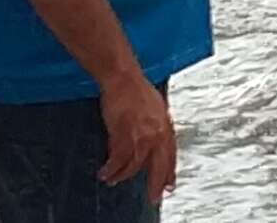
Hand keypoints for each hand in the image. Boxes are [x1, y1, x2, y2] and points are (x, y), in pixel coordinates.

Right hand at [97, 73, 175, 204]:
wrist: (123, 79)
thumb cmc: (136, 90)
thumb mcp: (156, 110)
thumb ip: (158, 128)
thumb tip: (156, 143)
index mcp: (166, 126)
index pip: (171, 155)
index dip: (170, 172)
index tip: (169, 185)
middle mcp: (157, 133)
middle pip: (159, 165)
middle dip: (156, 184)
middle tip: (154, 197)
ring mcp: (142, 134)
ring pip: (135, 165)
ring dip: (123, 176)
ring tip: (113, 181)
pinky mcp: (124, 134)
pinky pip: (118, 159)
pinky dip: (111, 168)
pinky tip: (105, 172)